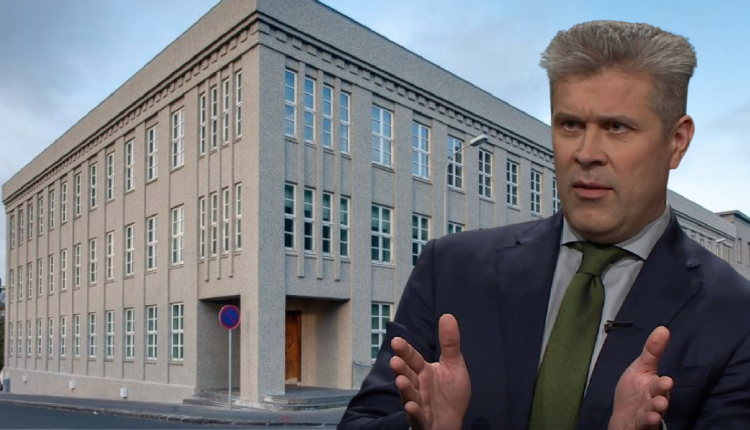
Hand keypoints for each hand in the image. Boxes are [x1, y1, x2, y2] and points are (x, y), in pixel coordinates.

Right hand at [390, 314, 470, 429]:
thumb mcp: (454, 365)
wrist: (453, 422)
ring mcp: (418, 404)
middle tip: (395, 361)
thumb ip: (450, 343)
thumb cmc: (450, 394)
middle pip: (408, 376)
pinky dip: (414, 411)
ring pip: (409, 395)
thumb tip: (448, 315)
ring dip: (405, 389)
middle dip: (401, 369)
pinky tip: (411, 405)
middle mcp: (418, 386)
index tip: (396, 341)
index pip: (413, 359)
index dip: (405, 351)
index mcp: (423, 371)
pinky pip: (417, 417)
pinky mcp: (422, 421)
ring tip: (400, 380)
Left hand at [609, 326, 673, 429]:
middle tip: (665, 386)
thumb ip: (652, 351)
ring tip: (659, 404)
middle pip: (659, 396)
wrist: (625, 416)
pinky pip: (645, 422)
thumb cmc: (635, 391)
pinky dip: (648, 420)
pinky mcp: (641, 423)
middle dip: (662, 392)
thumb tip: (663, 328)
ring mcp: (648, 412)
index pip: (660, 382)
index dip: (663, 382)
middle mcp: (654, 399)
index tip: (667, 380)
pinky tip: (650, 418)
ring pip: (654, 410)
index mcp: (655, 386)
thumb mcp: (640, 368)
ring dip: (657, 407)